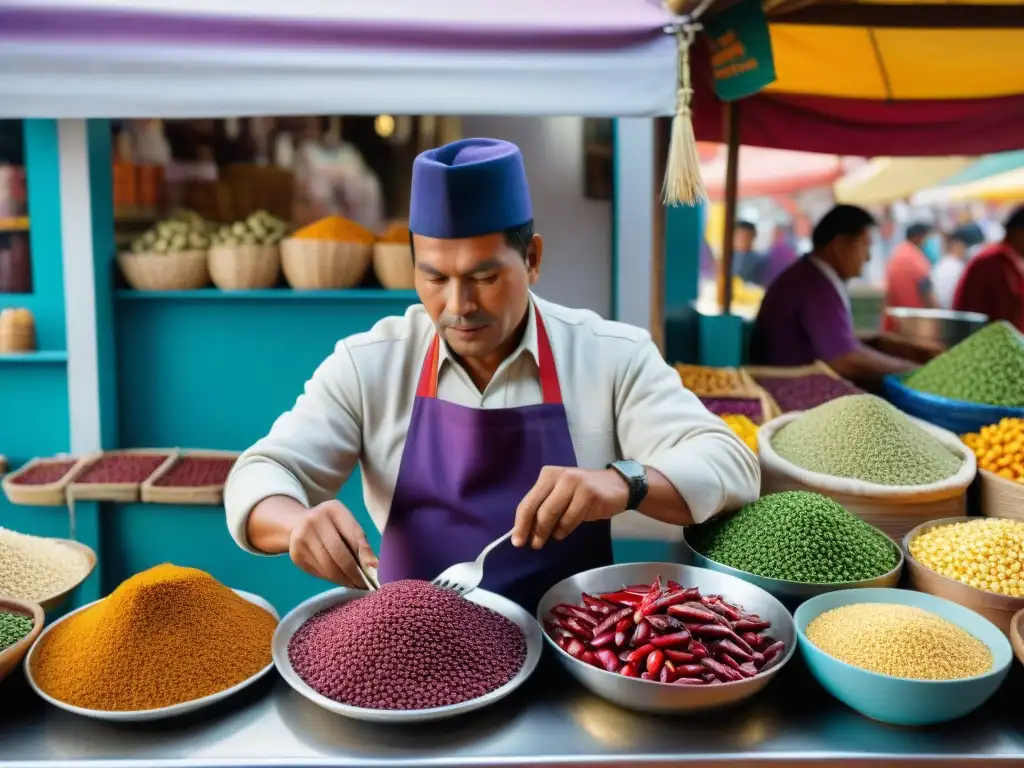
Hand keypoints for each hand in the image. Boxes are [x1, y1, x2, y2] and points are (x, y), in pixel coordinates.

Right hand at [288, 500, 377, 587]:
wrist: (298, 524)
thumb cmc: (332, 525)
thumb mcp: (347, 525)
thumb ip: (360, 543)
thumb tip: (374, 566)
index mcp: (333, 510)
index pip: (354, 534)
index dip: (365, 555)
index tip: (374, 571)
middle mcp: (314, 521)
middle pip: (339, 554)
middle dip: (354, 573)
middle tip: (365, 585)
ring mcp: (302, 539)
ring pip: (328, 567)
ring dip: (344, 579)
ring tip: (355, 585)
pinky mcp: (296, 556)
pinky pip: (319, 572)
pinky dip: (333, 579)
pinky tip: (341, 580)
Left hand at [513, 467, 629, 549]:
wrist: (618, 487)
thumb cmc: (584, 494)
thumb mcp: (560, 496)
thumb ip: (544, 508)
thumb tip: (526, 531)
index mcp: (548, 475)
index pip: (528, 502)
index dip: (520, 523)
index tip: (517, 541)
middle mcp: (559, 476)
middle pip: (538, 509)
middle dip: (534, 530)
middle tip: (535, 544)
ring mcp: (574, 483)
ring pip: (552, 514)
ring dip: (549, 532)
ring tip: (553, 538)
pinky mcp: (588, 494)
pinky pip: (570, 519)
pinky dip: (564, 530)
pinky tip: (565, 532)